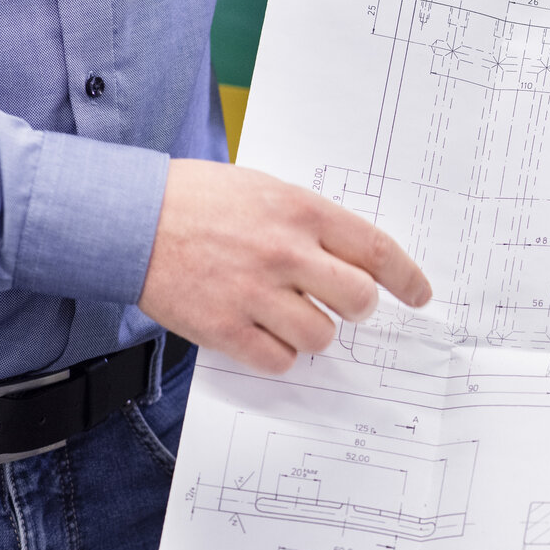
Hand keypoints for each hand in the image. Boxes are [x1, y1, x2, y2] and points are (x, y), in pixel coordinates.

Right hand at [138, 159, 432, 373]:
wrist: (129, 217)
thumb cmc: (200, 200)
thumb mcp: (267, 190)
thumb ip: (312, 222)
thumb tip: (354, 258)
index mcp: (302, 212)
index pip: (376, 250)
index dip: (407, 278)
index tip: (420, 294)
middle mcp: (286, 253)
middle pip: (358, 301)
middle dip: (359, 308)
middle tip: (346, 305)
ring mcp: (255, 293)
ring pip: (321, 336)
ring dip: (314, 331)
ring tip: (287, 313)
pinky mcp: (223, 327)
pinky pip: (278, 359)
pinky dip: (278, 353)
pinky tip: (262, 332)